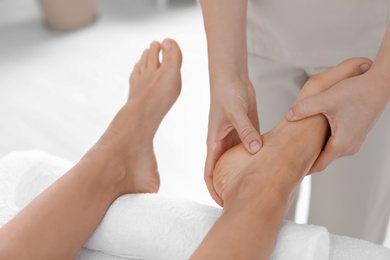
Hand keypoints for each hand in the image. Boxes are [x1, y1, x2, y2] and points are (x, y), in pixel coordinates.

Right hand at [205, 79, 261, 205]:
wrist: (232, 78)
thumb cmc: (225, 92)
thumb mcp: (235, 112)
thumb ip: (245, 131)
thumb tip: (255, 150)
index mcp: (214, 142)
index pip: (209, 172)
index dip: (213, 189)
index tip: (222, 203)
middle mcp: (224, 144)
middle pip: (225, 171)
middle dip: (231, 186)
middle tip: (244, 200)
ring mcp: (236, 139)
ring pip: (240, 162)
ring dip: (246, 173)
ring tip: (259, 186)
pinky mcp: (248, 132)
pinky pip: (253, 149)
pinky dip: (259, 158)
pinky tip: (270, 165)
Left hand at [285, 57, 388, 172]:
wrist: (380, 84)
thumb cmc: (357, 91)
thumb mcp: (326, 99)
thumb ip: (305, 108)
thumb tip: (288, 115)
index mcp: (342, 143)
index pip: (319, 165)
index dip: (304, 169)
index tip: (290, 173)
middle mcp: (350, 146)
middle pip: (324, 159)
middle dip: (308, 159)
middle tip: (289, 159)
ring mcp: (355, 141)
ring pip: (330, 151)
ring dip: (317, 150)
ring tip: (298, 147)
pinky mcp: (356, 134)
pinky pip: (337, 143)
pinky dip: (325, 143)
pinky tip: (314, 135)